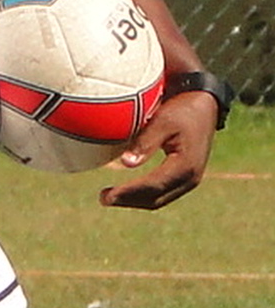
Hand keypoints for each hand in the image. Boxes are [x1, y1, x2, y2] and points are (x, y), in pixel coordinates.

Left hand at [98, 90, 216, 209]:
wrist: (204, 106)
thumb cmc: (181, 110)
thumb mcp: (163, 120)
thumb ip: (146, 142)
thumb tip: (126, 163)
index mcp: (186, 165)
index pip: (152, 185)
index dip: (128, 192)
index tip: (106, 196)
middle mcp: (191, 177)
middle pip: (155, 199)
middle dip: (128, 201)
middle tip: (102, 198)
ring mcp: (190, 180)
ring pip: (158, 200)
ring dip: (134, 201)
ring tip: (108, 197)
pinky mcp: (185, 178)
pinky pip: (162, 194)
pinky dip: (142, 195)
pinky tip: (125, 191)